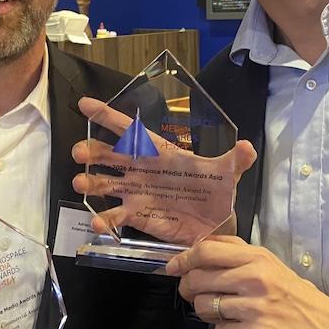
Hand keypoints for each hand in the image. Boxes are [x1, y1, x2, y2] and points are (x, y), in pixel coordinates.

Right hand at [72, 96, 256, 243]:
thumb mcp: (227, 172)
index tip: (85, 105)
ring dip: (90, 183)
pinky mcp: (137, 216)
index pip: (130, 129)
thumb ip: (236, 159)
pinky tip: (97, 223)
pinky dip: (104, 220)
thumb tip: (249, 147)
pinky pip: (115, 217)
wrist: (215, 221)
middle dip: (91, 151)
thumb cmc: (216, 190)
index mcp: (158, 152)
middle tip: (79, 153)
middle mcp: (141, 169)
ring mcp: (136, 192)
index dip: (108, 116)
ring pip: (105, 184)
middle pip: (109, 155)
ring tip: (81, 184)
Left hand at [165, 236, 328, 328]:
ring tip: (223, 312)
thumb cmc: (295, 296)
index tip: (174, 267)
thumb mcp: (270, 264)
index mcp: (257, 258)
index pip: (206, 250)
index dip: (184, 259)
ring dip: (206, 311)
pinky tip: (240, 328)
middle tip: (193, 293)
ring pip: (204, 306)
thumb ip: (237, 253)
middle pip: (198, 279)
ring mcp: (253, 308)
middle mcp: (253, 279)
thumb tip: (198, 247)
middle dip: (188, 288)